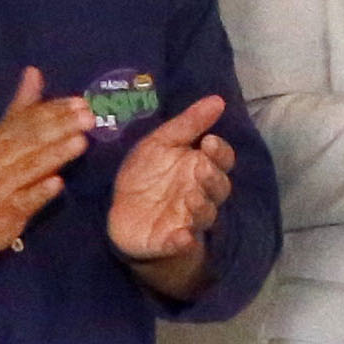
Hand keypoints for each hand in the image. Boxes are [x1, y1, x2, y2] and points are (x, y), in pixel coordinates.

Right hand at [0, 65, 95, 251]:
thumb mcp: (0, 139)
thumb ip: (21, 108)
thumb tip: (33, 71)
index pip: (28, 118)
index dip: (54, 109)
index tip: (80, 102)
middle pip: (31, 138)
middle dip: (60, 126)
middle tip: (88, 117)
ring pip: (29, 166)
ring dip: (55, 153)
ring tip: (81, 142)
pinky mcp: (3, 211)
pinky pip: (23, 200)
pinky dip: (39, 191)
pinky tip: (57, 183)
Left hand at [107, 93, 236, 283]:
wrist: (121, 212)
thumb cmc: (146, 174)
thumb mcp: (161, 143)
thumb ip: (188, 124)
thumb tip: (218, 100)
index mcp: (201, 168)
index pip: (222, 160)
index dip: (220, 153)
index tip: (209, 142)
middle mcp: (201, 194)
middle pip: (219, 188)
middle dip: (213, 178)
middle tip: (201, 168)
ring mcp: (188, 219)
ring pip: (205, 215)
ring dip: (202, 206)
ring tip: (192, 197)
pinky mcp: (171, 241)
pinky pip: (182, 243)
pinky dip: (184, 242)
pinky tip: (183, 238)